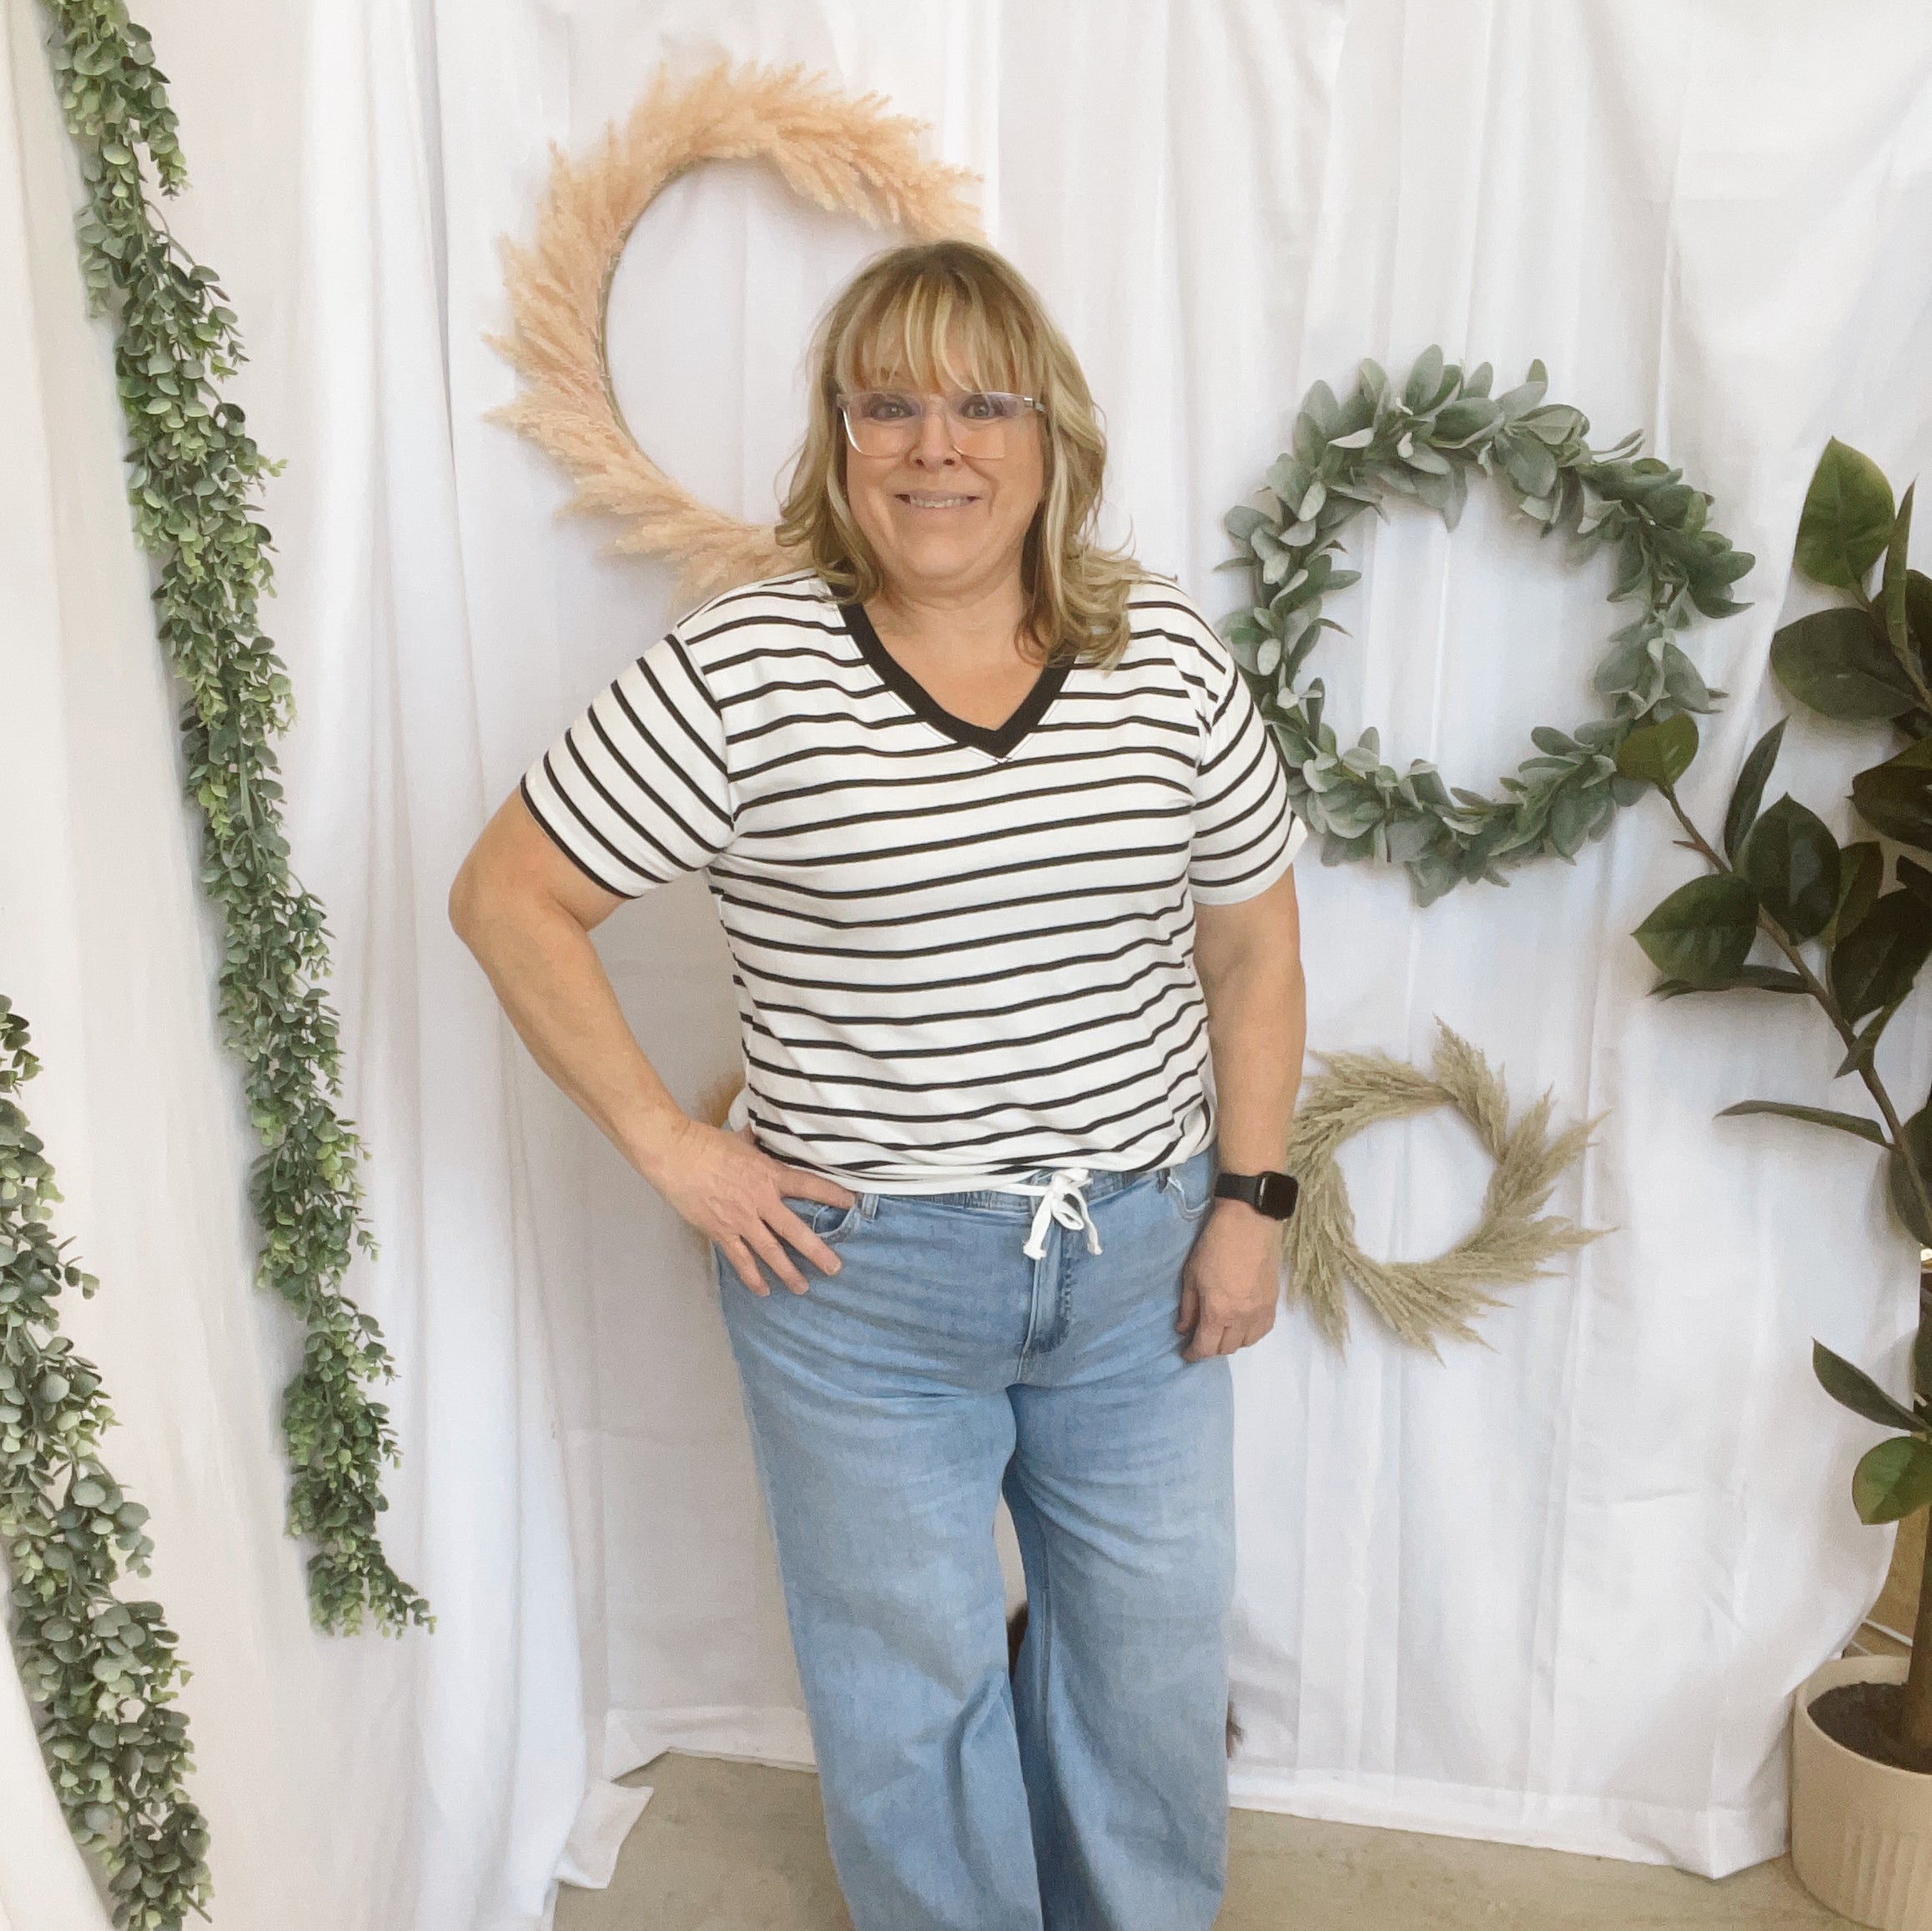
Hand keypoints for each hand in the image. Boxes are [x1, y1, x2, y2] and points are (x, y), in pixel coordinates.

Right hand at [641, 1115, 855, 1296]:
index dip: (832, 1194)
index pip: (809, 1185)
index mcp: (770, 1174)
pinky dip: (752, 1277)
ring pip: (770, 1252)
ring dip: (788, 1272)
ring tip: (802, 1288)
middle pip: (795, 1231)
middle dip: (817, 1252)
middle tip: (835, 1268)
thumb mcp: (740, 1140)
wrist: (676, 1155)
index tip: (852, 1204)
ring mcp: (742, 1220)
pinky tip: (764, 1290)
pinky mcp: (721, 1232)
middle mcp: (761, 1201)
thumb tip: (760, 1131)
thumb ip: (755, 1143)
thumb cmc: (707, 1142)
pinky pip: (740, 1260)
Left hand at [1176, 1200, 1281, 1359]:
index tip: (1186, 1353)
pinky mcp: (1273, 1302)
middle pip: (1226, 1349)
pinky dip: (1250, 1334)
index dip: (1193, 1354)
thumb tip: (1183, 1329)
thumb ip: (1188, 1307)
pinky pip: (1263, 1331)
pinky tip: (1241, 1326)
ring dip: (1230, 1342)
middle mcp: (1241, 1318)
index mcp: (1218, 1312)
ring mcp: (1260, 1311)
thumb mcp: (1191, 1275)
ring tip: (1220, 1332)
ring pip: (1246, 1343)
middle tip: (1200, 1339)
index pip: (1205, 1347)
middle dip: (1210, 1349)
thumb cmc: (1214, 1245)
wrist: (1249, 1223)